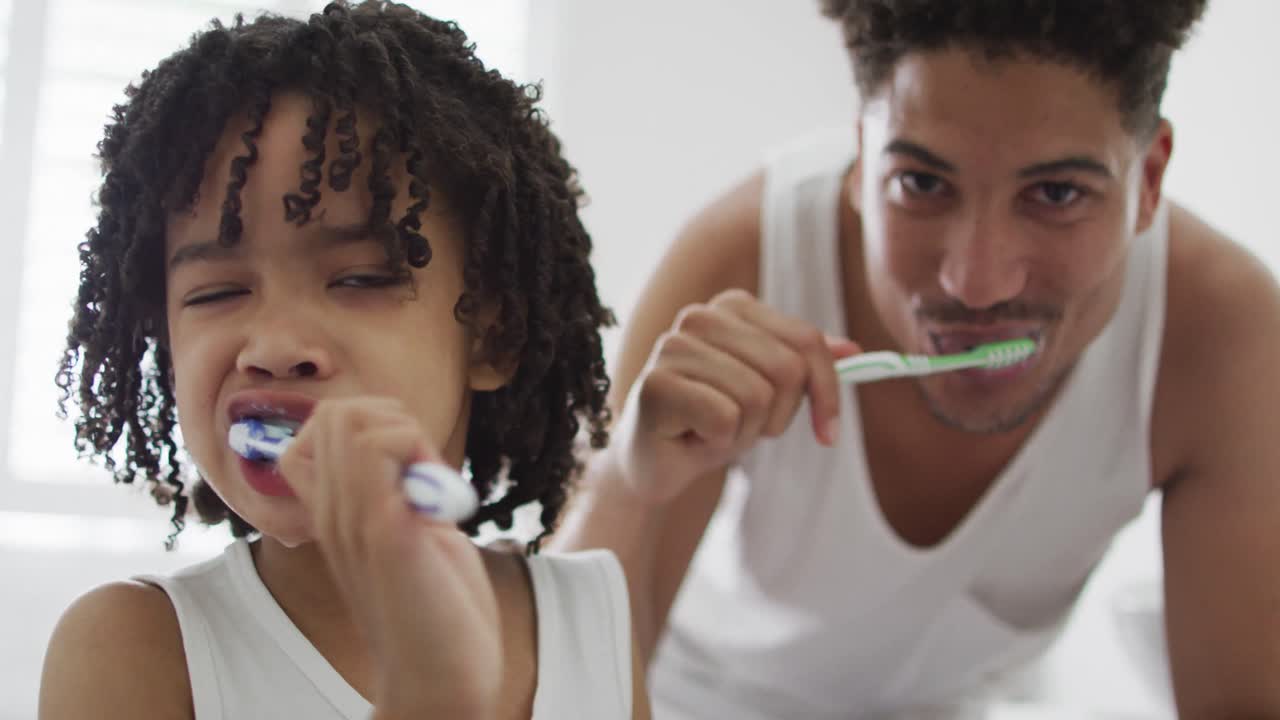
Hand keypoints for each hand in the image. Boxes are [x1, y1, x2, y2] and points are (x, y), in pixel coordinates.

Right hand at [279, 397, 500, 717]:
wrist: (441, 678)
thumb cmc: (439, 611)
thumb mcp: (415, 536)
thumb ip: (402, 492)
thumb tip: (411, 441)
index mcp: (334, 516)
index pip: (309, 435)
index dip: (364, 424)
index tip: (408, 461)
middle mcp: (331, 514)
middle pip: (331, 413)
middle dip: (390, 418)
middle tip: (424, 468)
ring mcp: (351, 520)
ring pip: (348, 419)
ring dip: (406, 432)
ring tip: (431, 483)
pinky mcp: (382, 529)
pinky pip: (377, 450)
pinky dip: (417, 450)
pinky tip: (437, 498)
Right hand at [611, 289, 858, 503]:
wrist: (656, 464)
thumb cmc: (712, 422)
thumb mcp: (770, 392)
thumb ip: (806, 365)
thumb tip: (854, 351)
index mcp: (732, 307)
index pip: (806, 341)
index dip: (827, 392)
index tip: (827, 432)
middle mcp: (699, 316)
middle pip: (787, 369)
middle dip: (779, 416)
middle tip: (745, 428)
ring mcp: (672, 347)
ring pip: (756, 397)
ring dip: (744, 432)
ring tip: (713, 432)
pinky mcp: (655, 384)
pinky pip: (724, 419)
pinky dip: (718, 443)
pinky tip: (692, 439)